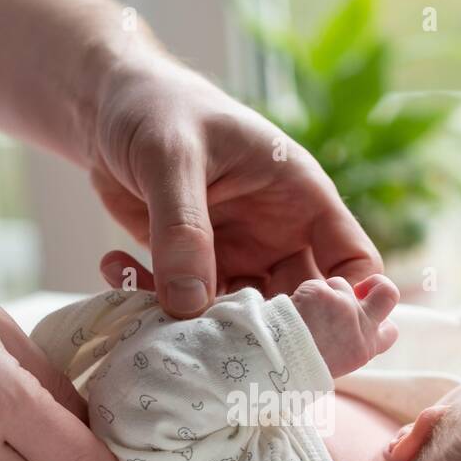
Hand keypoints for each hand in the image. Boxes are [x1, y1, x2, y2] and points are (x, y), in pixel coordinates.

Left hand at [89, 58, 381, 317]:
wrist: (107, 108)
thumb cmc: (156, 108)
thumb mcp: (171, 156)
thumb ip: (183, 227)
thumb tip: (190, 306)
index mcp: (300, 197)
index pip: (352, 260)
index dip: (349, 304)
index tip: (316, 334)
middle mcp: (278, 235)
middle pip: (305, 307)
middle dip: (275, 336)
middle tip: (228, 351)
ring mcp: (239, 258)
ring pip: (246, 321)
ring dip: (208, 331)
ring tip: (160, 317)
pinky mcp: (195, 273)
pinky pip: (190, 312)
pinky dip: (156, 307)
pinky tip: (116, 270)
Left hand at [288, 275, 399, 378]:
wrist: (272, 368)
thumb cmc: (296, 371)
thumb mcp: (330, 363)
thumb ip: (343, 341)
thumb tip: (345, 322)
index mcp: (362, 351)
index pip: (388, 332)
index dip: (379, 318)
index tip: (362, 313)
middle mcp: (361, 329)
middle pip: (388, 294)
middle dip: (377, 283)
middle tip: (358, 287)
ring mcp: (344, 308)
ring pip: (340, 284)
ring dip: (321, 293)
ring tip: (297, 315)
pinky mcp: (323, 294)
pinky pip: (312, 285)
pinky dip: (298, 295)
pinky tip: (285, 313)